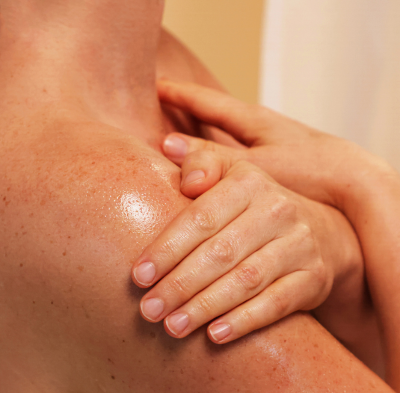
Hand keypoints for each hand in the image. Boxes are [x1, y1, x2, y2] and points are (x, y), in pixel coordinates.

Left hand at [155, 80, 382, 369]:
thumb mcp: (234, 174)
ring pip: (245, 280)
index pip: (201, 217)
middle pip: (220, 252)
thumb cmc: (259, 205)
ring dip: (205, 306)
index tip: (138, 276)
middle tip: (148, 309)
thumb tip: (167, 145)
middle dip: (180, 284)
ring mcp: (299, 245)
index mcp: (249, 181)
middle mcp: (277, 210)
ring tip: (172, 326)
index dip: (167, 248)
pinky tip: (215, 335)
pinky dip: (245, 320)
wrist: (321, 230)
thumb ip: (202, 161)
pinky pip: (276, 302)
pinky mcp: (313, 277)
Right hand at [157, 80, 395, 218]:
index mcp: (253, 120)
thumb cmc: (310, 170)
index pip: (207, 101)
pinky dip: (225, 153)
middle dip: (192, 108)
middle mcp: (261, 127)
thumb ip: (212, 158)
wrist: (356, 183)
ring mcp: (271, 143)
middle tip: (169, 103)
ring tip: (189, 131)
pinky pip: (242, 152)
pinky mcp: (280, 161)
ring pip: (230, 134)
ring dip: (208, 132)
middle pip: (218, 112)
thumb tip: (169, 146)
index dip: (180, 94)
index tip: (158, 85)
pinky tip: (223, 163)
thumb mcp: (254, 164)